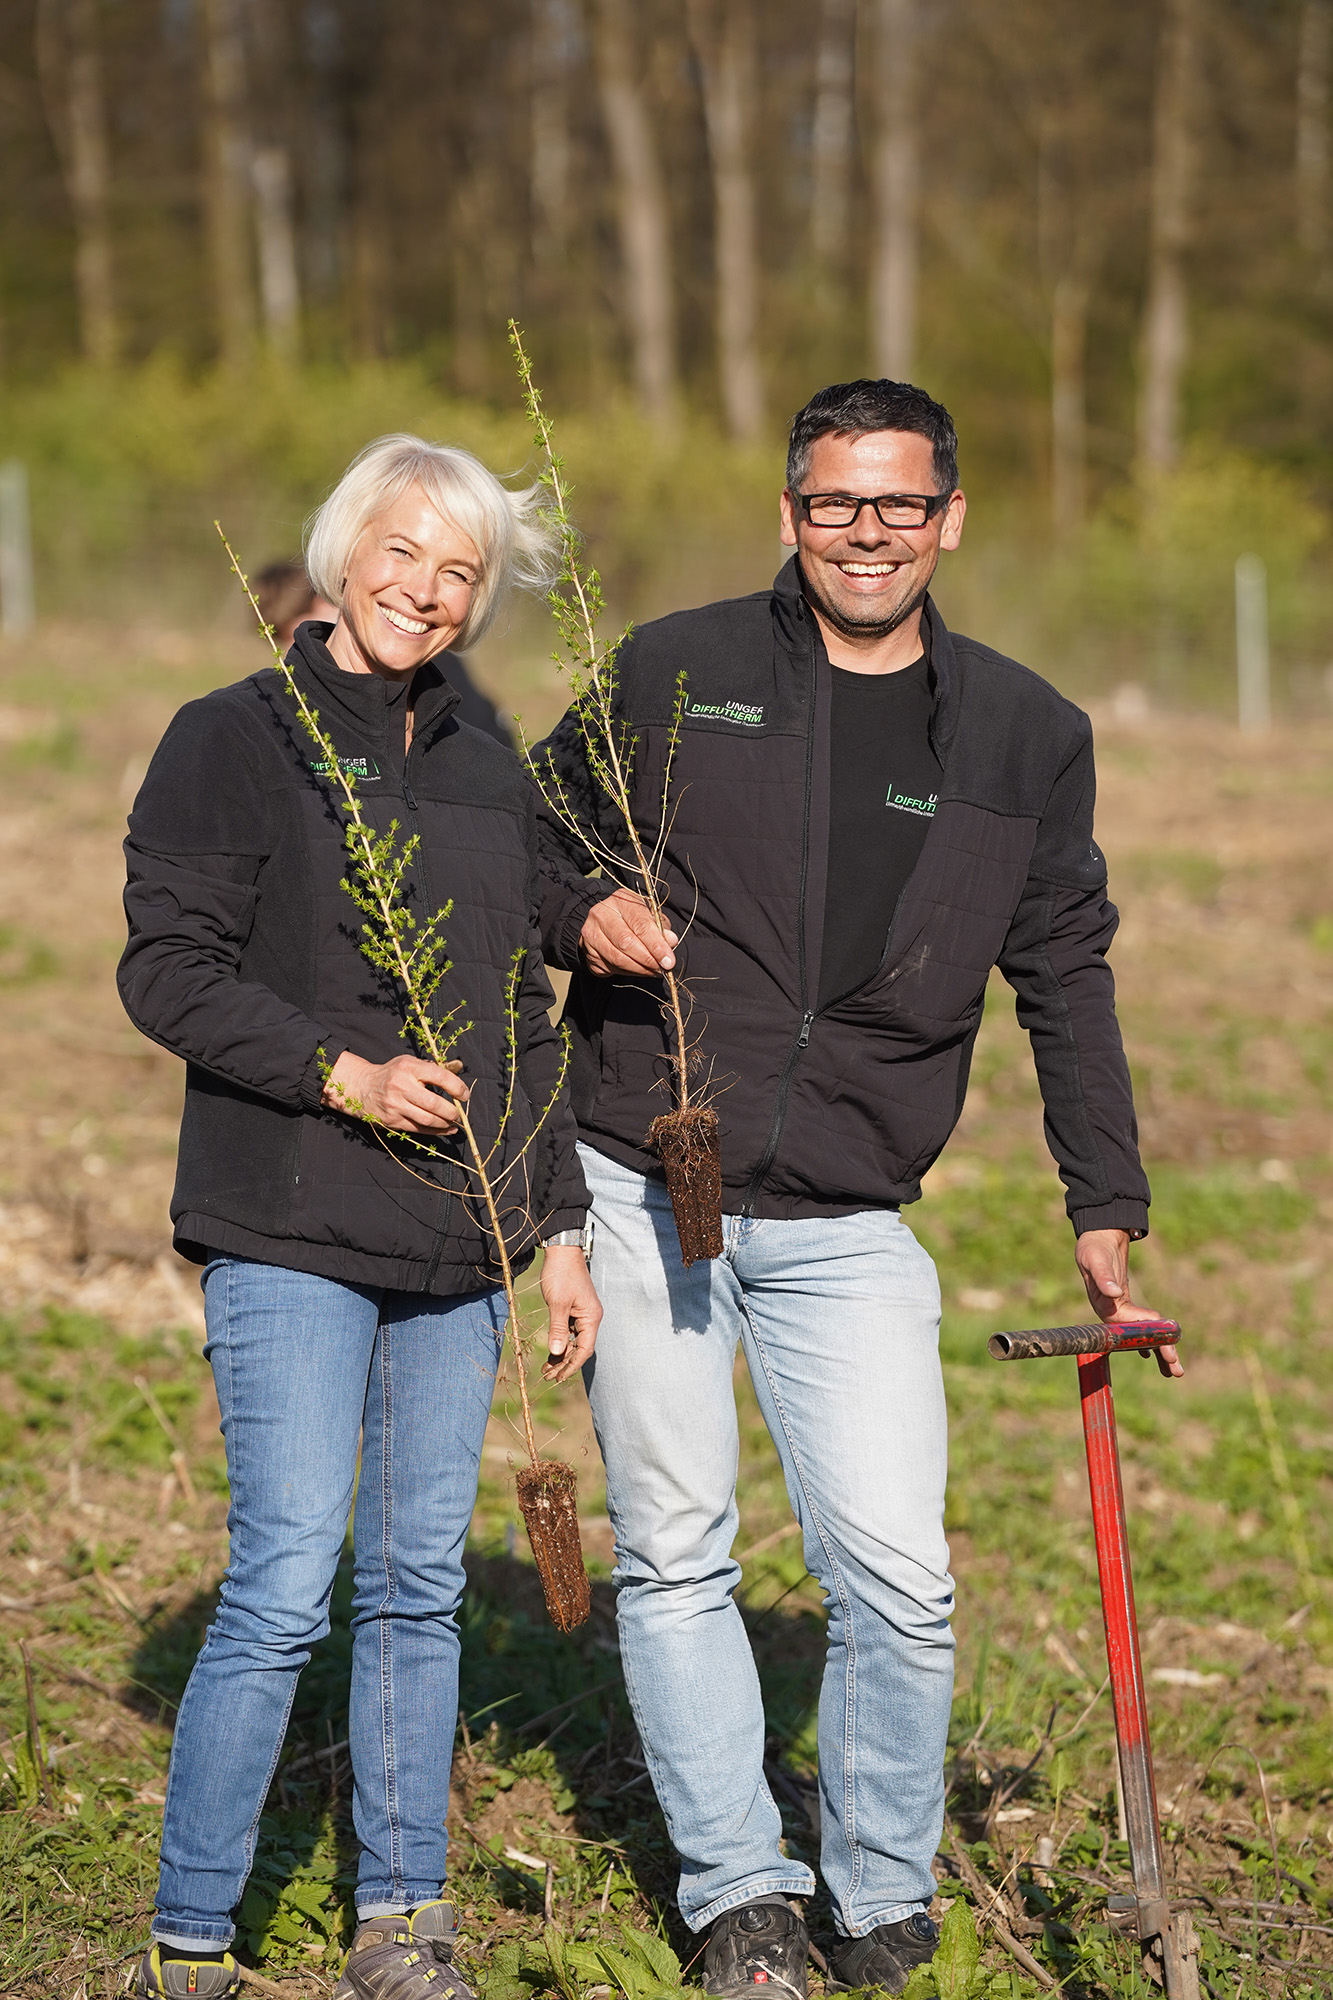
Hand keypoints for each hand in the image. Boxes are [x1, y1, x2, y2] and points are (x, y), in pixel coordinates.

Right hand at [323, 1050, 468, 1134]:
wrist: (362, 1087)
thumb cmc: (393, 1073)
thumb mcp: (410, 1063)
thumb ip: (435, 1066)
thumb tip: (459, 1066)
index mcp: (409, 1067)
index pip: (438, 1076)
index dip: (456, 1087)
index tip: (465, 1095)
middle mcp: (401, 1086)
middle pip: (433, 1103)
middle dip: (451, 1111)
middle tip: (459, 1114)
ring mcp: (395, 1105)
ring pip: (427, 1120)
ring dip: (445, 1124)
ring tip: (454, 1122)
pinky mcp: (392, 1121)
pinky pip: (418, 1129)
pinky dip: (435, 1131)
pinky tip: (445, 1130)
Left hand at [540, 1245, 601, 1382]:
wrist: (562, 1251)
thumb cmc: (561, 1274)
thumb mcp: (557, 1303)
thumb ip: (558, 1329)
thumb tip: (557, 1352)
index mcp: (591, 1317)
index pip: (585, 1349)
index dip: (572, 1365)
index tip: (558, 1377)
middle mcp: (590, 1317)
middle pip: (580, 1348)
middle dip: (565, 1363)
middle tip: (547, 1376)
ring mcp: (582, 1313)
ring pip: (573, 1341)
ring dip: (561, 1354)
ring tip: (546, 1368)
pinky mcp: (574, 1309)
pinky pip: (569, 1331)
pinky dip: (560, 1341)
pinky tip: (550, 1351)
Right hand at [580, 887, 678, 977]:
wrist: (604, 922)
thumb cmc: (632, 918)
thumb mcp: (650, 916)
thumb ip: (661, 928)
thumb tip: (671, 941)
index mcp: (621, 900)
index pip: (640, 924)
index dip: (656, 945)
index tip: (668, 961)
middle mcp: (601, 914)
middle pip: (626, 942)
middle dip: (647, 960)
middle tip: (661, 969)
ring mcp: (591, 934)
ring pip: (616, 958)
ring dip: (639, 969)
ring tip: (653, 972)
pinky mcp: (587, 952)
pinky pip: (609, 967)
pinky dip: (627, 972)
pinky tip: (638, 970)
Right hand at [1075, 1227, 1181, 1377]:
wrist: (1098, 1237)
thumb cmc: (1094, 1247)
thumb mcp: (1095, 1258)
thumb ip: (1103, 1276)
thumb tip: (1113, 1292)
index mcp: (1102, 1303)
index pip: (1124, 1322)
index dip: (1142, 1330)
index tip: (1161, 1331)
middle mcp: (1110, 1312)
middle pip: (1134, 1338)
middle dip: (1156, 1351)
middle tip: (1176, 1369)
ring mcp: (1118, 1312)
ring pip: (1139, 1337)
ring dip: (1158, 1352)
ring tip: (1176, 1371)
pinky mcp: (1125, 1308)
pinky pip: (1141, 1328)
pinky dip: (1152, 1340)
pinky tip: (1161, 1353)